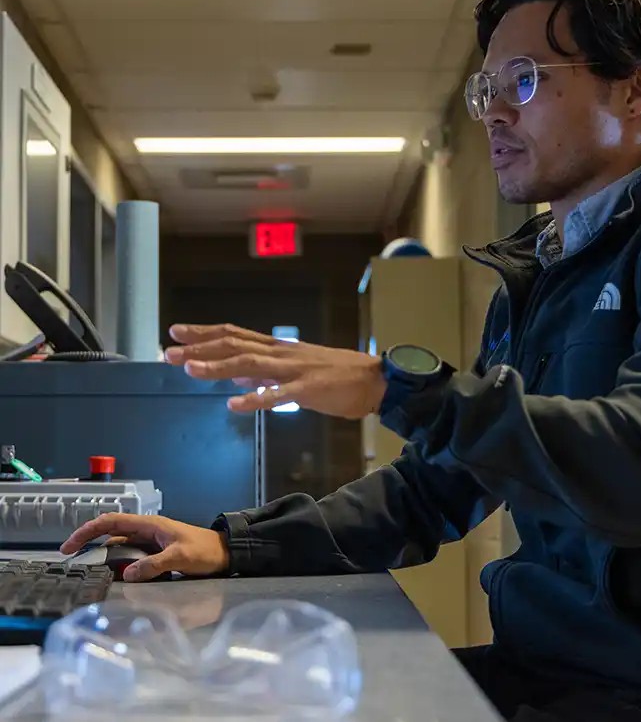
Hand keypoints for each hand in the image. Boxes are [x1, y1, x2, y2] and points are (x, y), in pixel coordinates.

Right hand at [59, 513, 229, 582]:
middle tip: (71, 560)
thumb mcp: (180, 556)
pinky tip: (112, 577)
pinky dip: (117, 565)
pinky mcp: (154, 554)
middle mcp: (146, 531)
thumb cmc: (205, 551)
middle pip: (110, 534)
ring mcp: (149, 542)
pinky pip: (130, 558)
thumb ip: (155, 564)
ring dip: (103, 557)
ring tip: (88, 572)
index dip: (87, 531)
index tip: (69, 545)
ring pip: (118, 547)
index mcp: (149, 524)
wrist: (225, 553)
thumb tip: (127, 574)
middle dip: (88, 543)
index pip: (111, 522)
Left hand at [165, 323, 386, 418]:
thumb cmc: (337, 376)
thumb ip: (265, 373)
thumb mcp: (295, 370)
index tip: (176, 332)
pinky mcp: (309, 390)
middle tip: (168, 351)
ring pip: (250, 364)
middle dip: (200, 348)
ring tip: (190, 370)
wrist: (375, 380)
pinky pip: (278, 395)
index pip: (234, 335)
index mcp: (278, 349)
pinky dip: (256, 398)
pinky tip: (234, 404)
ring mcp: (294, 370)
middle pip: (234, 345)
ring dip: (218, 367)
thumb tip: (236, 375)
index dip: (204, 333)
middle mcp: (281, 354)